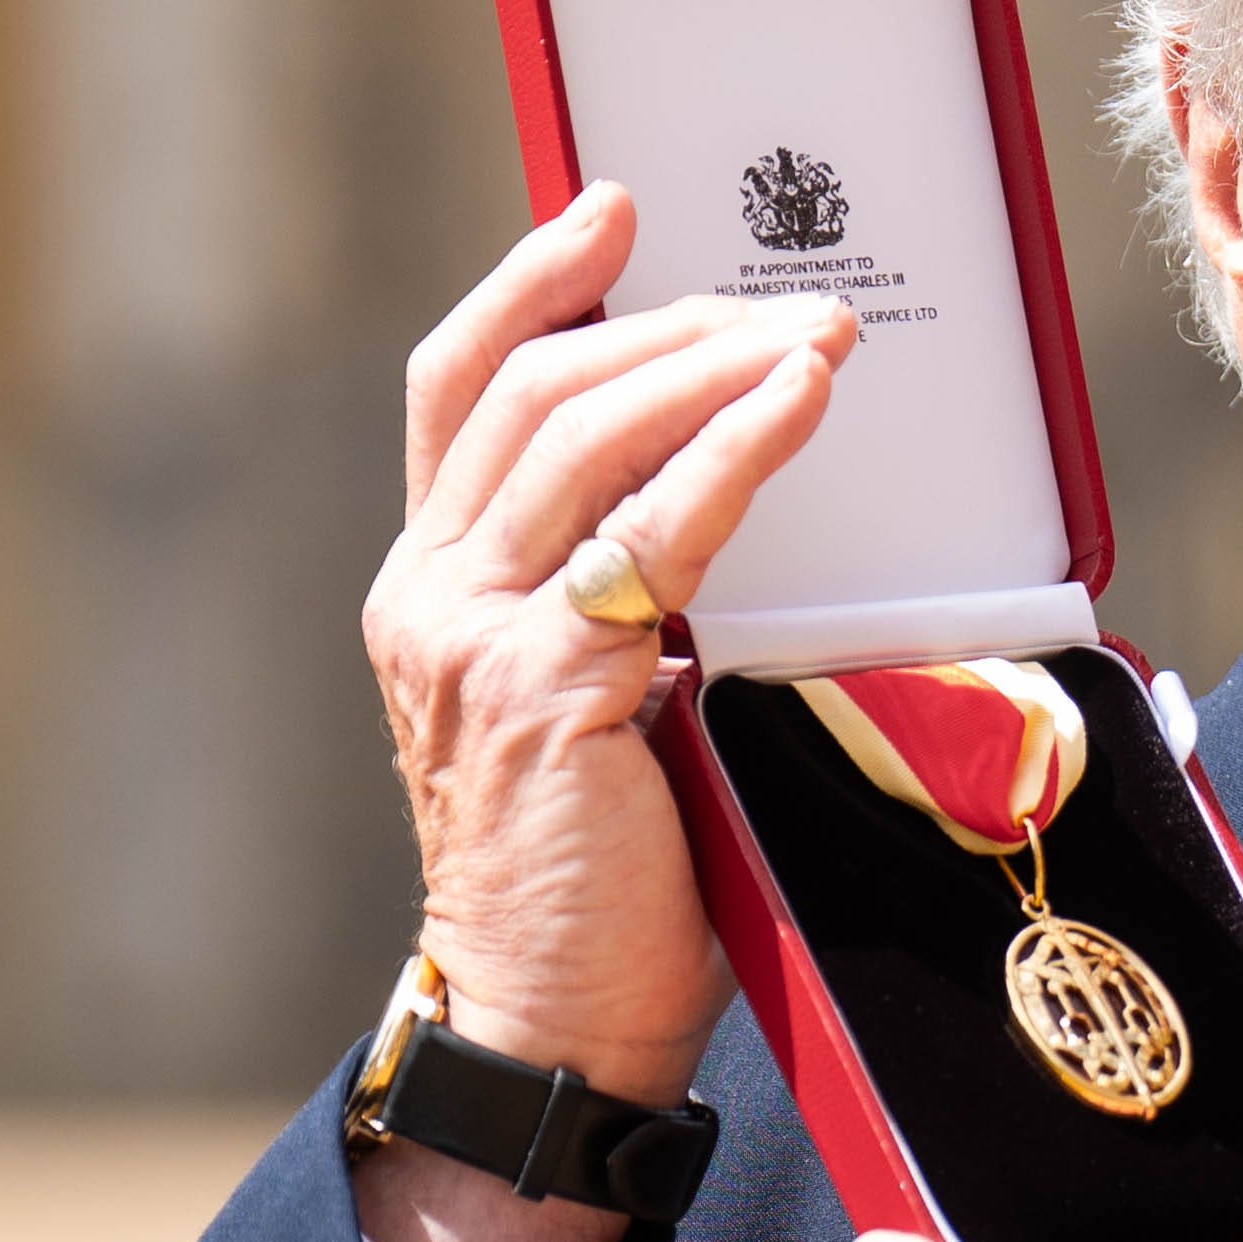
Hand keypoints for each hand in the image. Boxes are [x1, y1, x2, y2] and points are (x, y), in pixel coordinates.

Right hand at [360, 184, 849, 1241]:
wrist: (553, 1032)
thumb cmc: (607, 886)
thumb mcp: (604, 710)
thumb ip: (634, 609)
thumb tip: (749, 503)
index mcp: (429, 592)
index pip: (461, 392)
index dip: (530, 287)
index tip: (609, 210)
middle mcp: (426, 597)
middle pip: (529, 391)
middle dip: (662, 319)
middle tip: (781, 289)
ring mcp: (470, 639)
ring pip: (584, 438)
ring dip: (712, 366)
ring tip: (816, 332)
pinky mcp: (540, 687)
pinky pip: (655, 536)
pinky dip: (736, 456)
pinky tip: (798, 408)